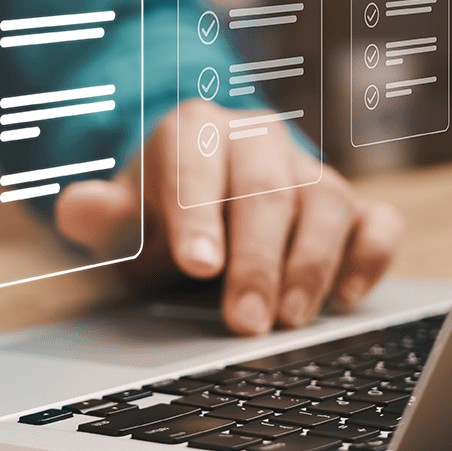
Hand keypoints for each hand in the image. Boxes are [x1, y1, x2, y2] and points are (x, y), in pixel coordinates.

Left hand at [54, 100, 402, 334]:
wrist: (200, 195)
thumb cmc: (158, 212)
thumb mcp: (121, 214)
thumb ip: (98, 214)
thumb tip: (75, 209)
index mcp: (193, 130)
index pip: (195, 166)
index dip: (198, 216)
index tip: (197, 265)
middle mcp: (256, 139)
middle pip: (265, 190)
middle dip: (256, 259)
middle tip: (245, 320)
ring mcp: (307, 168)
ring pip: (324, 202)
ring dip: (311, 264)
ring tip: (290, 319)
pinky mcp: (350, 204)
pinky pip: (375, 219)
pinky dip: (369, 255)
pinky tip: (347, 296)